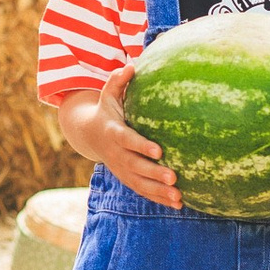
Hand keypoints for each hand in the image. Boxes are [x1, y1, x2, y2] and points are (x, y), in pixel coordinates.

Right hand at [66, 80, 178, 208]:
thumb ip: (118, 81)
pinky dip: (159, 199)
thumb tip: (132, 64)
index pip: (127, 140)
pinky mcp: (127, 179)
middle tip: (174, 177)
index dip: (141, 146)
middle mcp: (116, 154)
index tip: (159, 151)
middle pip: (135, 167)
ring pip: (140, 184)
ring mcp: (121, 169)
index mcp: (113, 132)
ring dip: (159, 191)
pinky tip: (179, 204)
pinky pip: (143, 191)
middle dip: (154, 173)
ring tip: (179, 196)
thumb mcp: (108, 94)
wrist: (90, 134)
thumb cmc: (108, 110)